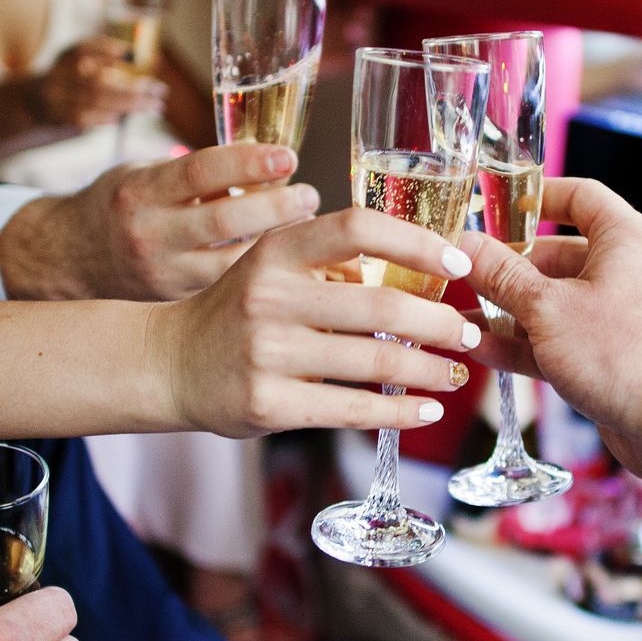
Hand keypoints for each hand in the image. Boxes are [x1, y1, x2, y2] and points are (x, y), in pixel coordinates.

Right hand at [0, 143, 317, 301]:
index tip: (287, 157)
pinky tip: (291, 263)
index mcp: (141, 190)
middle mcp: (150, 233)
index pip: (200, 170)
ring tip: (308, 227)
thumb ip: (198, 172)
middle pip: (224, 219)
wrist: (72, 260)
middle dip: (276, 206)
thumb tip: (271, 163)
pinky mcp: (177, 303)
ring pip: (233, 261)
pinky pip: (229, 287)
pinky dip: (264, 273)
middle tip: (309, 195)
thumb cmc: (123, 205)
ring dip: (279, 245)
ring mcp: (163, 274)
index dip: (248, 162)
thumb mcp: (147, 175)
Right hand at [27, 38, 167, 130]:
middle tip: (160, 90)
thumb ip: (104, 55)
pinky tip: (125, 117)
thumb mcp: (80, 59)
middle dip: (132, 87)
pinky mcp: (59, 117)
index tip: (129, 53)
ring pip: (95, 101)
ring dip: (128, 105)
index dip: (105, 49)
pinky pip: (86, 118)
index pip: (83, 48)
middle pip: (97, 81)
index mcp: (66, 56)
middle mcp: (59, 75)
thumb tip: (141, 57)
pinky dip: (106, 117)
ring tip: (153, 106)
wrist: (33, 101)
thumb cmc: (69, 77)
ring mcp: (57, 98)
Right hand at [156, 208, 479, 436]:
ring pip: (376, 363)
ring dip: (429, 370)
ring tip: (454, 373)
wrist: (171, 363)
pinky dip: (400, 412)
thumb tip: (421, 272)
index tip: (459, 262)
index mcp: (277, 251)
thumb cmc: (240, 311)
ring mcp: (268, 353)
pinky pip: (353, 411)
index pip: (358, 228)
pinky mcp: (268, 404)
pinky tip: (425, 409)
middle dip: (441, 323)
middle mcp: (270, 297)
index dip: (417, 242)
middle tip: (469, 333)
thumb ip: (333, 265)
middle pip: (382, 306)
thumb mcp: (273, 267)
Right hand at [459, 178, 641, 516]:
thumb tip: (468, 247)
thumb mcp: (548, 308)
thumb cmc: (626, 353)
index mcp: (625, 239)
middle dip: (509, 267)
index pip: (580, 197)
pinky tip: (483, 351)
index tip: (496, 206)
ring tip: (461, 317)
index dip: (536, 197)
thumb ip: (503, 276)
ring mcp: (621, 318)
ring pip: (556, 304)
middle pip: (558, 256)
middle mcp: (628, 272)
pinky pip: (561, 341)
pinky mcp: (613, 358)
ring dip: (510, 311)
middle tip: (465, 273)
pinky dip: (526, 344)